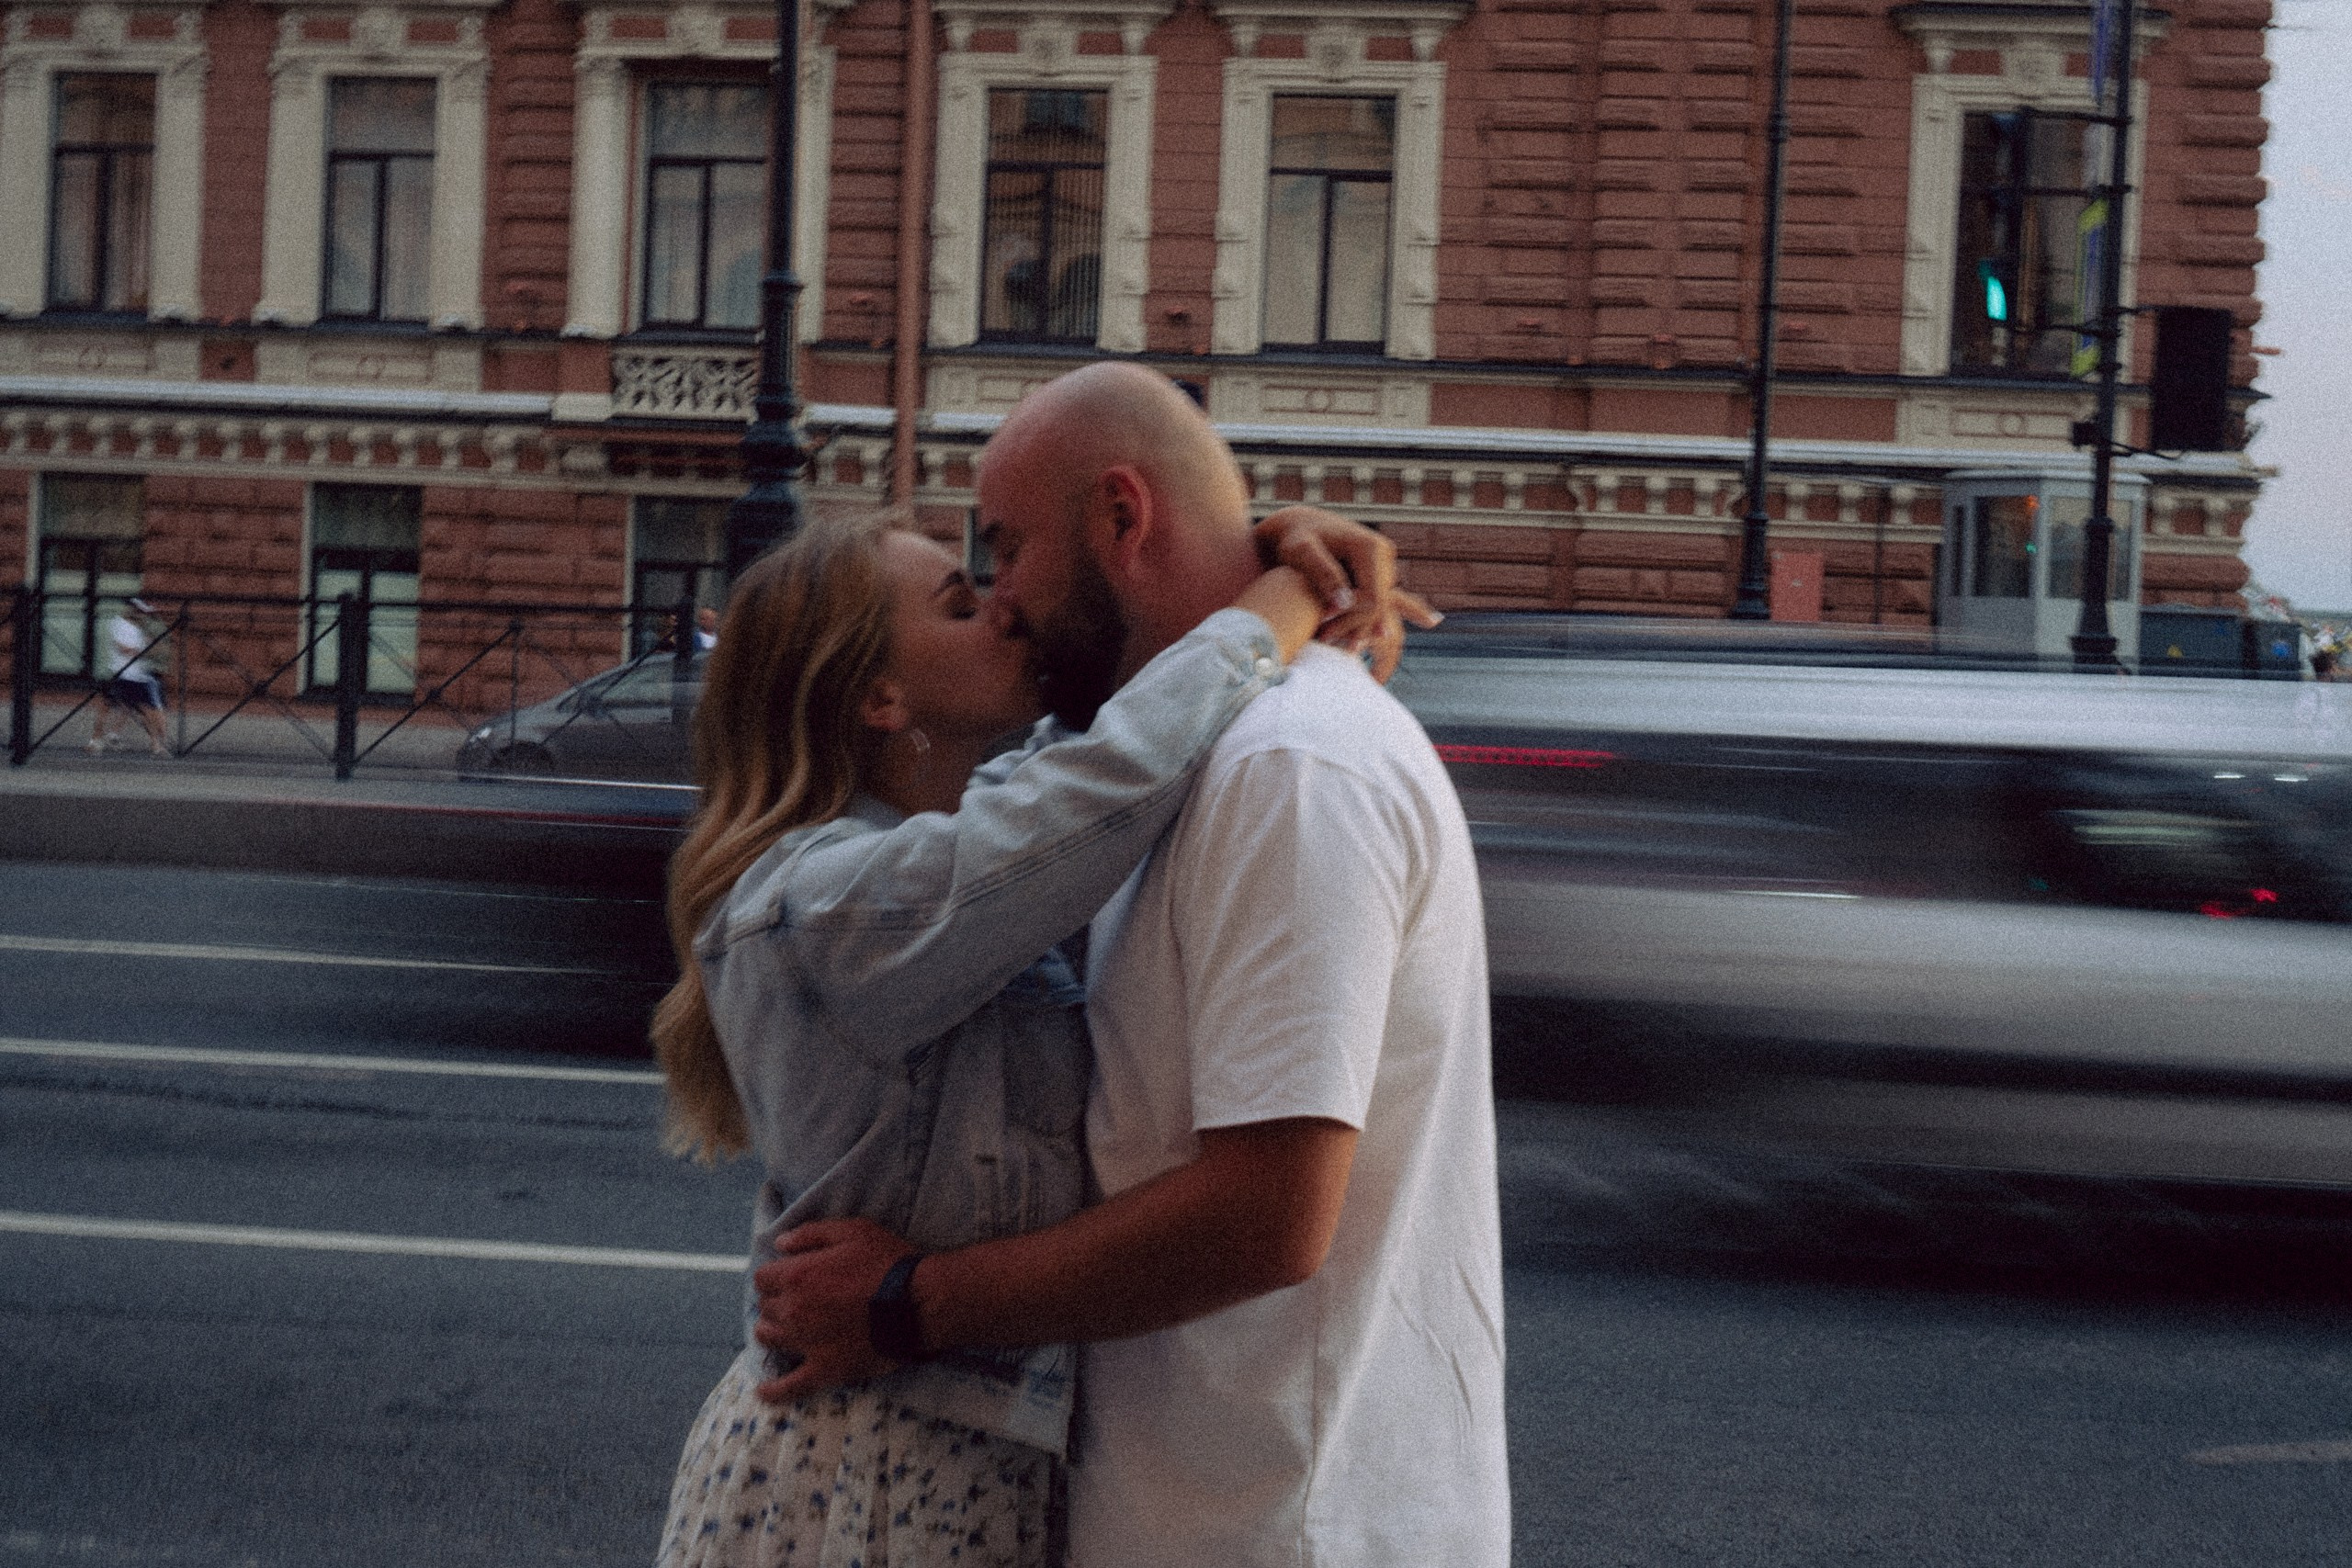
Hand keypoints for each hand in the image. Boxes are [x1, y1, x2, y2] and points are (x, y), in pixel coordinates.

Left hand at [750, 1216, 913, 1402]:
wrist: (918, 1303)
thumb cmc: (888, 1262)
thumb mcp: (852, 1231)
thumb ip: (811, 1234)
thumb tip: (780, 1243)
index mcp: (797, 1275)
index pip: (762, 1278)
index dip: (775, 1276)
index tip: (788, 1276)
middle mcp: (793, 1310)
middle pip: (765, 1308)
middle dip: (776, 1301)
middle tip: (797, 1300)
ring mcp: (806, 1343)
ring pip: (769, 1339)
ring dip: (773, 1331)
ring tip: (785, 1329)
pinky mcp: (824, 1370)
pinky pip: (790, 1386)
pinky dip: (774, 1390)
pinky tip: (764, 1391)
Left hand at [1253, 506, 1441, 681]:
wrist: (1293, 525)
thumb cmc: (1291, 537)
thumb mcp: (1301, 551)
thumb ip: (1322, 574)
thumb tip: (1344, 603)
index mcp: (1370, 549)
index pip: (1373, 597)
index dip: (1351, 617)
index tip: (1322, 628)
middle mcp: (1383, 555)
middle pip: (1379, 605)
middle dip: (1355, 627)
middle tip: (1327, 645)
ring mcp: (1381, 565)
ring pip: (1378, 608)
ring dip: (1358, 628)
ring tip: (1335, 647)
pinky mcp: (1373, 574)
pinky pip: (1373, 604)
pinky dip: (1359, 621)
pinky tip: (1346, 641)